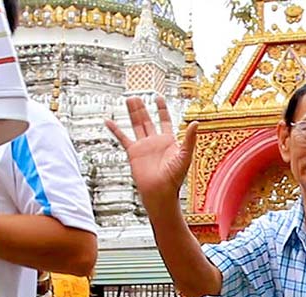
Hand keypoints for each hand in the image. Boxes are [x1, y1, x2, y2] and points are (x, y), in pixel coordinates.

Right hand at [105, 96, 197, 213]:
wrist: (160, 191)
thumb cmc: (174, 178)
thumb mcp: (185, 155)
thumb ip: (189, 139)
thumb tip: (196, 123)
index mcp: (168, 141)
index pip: (165, 120)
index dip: (162, 109)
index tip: (158, 98)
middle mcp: (155, 142)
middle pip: (147, 120)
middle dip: (143, 108)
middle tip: (137, 95)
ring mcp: (143, 146)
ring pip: (136, 125)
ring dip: (132, 113)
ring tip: (128, 100)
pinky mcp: (133, 152)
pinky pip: (122, 138)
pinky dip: (115, 130)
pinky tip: (109, 121)